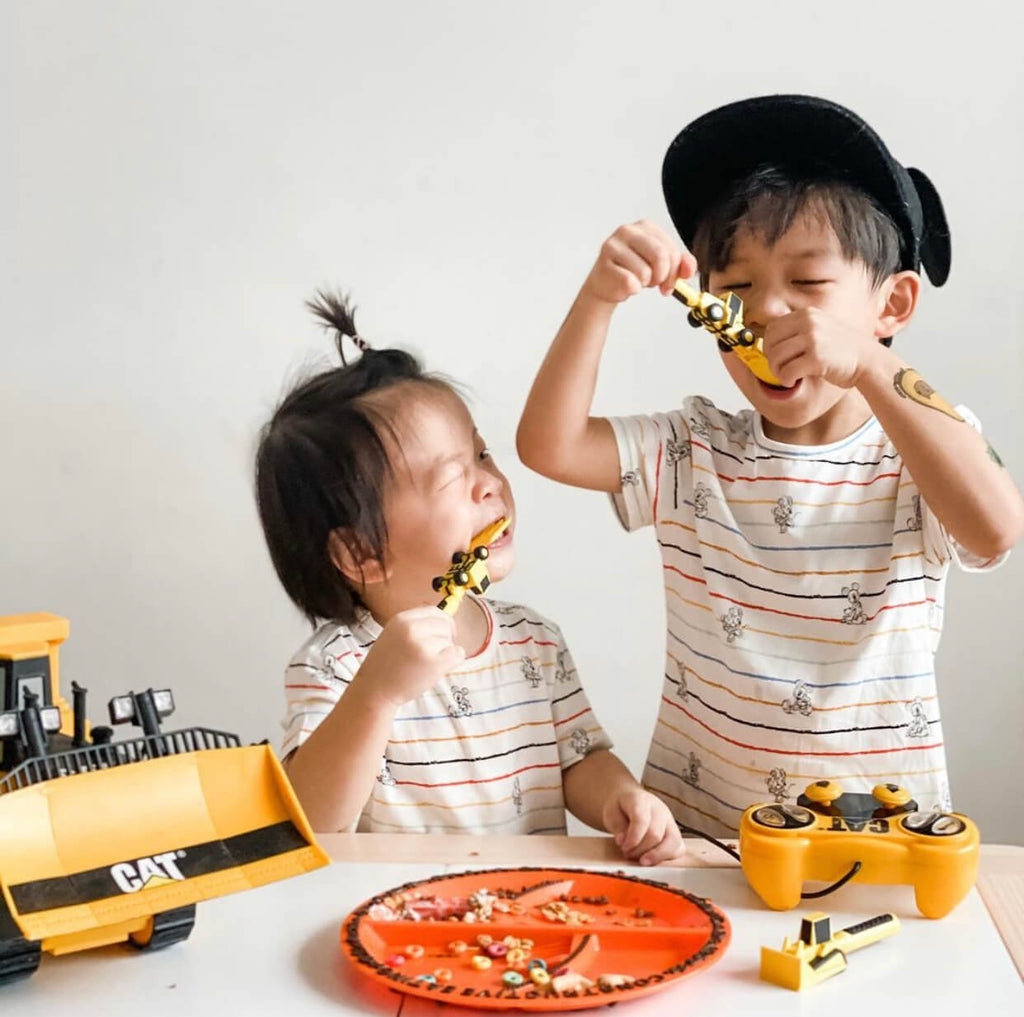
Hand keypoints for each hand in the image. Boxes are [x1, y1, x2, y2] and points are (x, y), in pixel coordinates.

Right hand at [356, 607, 464, 708]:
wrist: (374, 690)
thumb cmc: (385, 665)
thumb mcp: (393, 634)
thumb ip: (415, 625)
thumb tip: (445, 621)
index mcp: (401, 619)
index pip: (434, 611)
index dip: (441, 622)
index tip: (440, 634)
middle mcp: (412, 628)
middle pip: (445, 624)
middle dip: (444, 638)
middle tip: (432, 653)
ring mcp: (423, 645)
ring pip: (450, 641)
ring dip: (444, 652)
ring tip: (425, 664)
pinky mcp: (433, 662)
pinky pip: (458, 654)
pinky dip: (453, 661)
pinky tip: (437, 669)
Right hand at [582, 221, 696, 305]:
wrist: (605, 284)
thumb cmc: (632, 271)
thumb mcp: (661, 265)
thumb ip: (680, 264)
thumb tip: (689, 268)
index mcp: (645, 227)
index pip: (671, 250)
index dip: (675, 272)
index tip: (669, 283)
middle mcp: (627, 231)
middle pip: (660, 256)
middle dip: (663, 277)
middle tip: (656, 284)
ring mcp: (613, 246)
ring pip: (645, 272)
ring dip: (645, 284)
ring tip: (636, 281)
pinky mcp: (604, 265)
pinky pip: (630, 282)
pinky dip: (631, 290)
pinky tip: (624, 285)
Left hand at [602, 788, 683, 865]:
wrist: (628, 801)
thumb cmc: (620, 809)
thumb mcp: (611, 814)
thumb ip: (618, 828)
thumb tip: (624, 842)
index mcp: (641, 800)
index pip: (641, 820)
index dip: (632, 838)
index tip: (623, 847)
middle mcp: (659, 809)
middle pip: (655, 834)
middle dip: (640, 849)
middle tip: (627, 853)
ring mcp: (670, 821)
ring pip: (673, 842)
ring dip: (656, 856)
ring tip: (642, 861)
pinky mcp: (675, 833)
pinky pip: (679, 849)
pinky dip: (667, 858)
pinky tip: (653, 859)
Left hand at [762, 307, 879, 388]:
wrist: (868, 361)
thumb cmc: (842, 350)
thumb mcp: (820, 329)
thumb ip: (798, 330)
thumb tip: (766, 340)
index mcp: (807, 314)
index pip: (772, 328)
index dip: (769, 344)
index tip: (777, 356)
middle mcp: (809, 323)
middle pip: (770, 342)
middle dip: (771, 359)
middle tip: (781, 369)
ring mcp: (813, 339)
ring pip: (775, 357)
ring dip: (778, 371)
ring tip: (788, 376)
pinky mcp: (816, 358)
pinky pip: (786, 371)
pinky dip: (786, 380)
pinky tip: (794, 381)